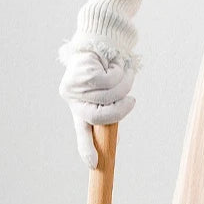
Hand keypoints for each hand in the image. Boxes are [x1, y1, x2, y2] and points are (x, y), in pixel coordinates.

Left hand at [59, 50, 136, 167]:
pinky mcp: (81, 70)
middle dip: (119, 111)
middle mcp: (73, 99)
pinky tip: (113, 65)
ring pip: (107, 97)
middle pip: (98, 117)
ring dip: (122, 86)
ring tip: (122, 75)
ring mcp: (75, 85)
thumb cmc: (106, 71)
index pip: (82, 131)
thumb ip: (108, 117)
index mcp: (79, 109)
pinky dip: (117, 74)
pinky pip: (107, 81)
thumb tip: (113, 142)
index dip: (86, 148)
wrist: (101, 39)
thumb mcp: (107, 96)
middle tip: (131, 103)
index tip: (93, 164)